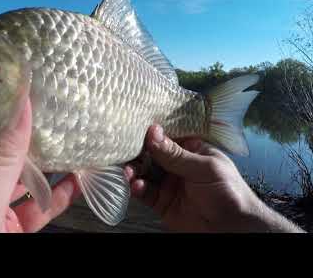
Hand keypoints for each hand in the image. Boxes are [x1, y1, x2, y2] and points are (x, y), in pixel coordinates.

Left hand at [0, 98, 81, 232]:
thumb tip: (17, 102)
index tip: (7, 65)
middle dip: (17, 118)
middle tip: (49, 89)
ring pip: (14, 172)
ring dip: (43, 155)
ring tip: (72, 126)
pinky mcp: (2, 228)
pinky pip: (31, 205)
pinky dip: (55, 193)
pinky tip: (81, 176)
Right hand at [125, 125, 304, 232]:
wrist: (233, 229)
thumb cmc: (228, 192)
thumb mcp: (204, 168)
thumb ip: (175, 154)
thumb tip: (153, 132)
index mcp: (191, 151)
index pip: (167, 138)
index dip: (151, 134)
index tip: (135, 130)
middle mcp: (178, 166)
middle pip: (152, 154)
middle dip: (138, 153)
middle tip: (126, 152)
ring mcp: (169, 184)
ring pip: (145, 173)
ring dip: (134, 171)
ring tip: (128, 172)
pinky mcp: (162, 203)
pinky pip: (145, 193)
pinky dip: (138, 188)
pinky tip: (136, 186)